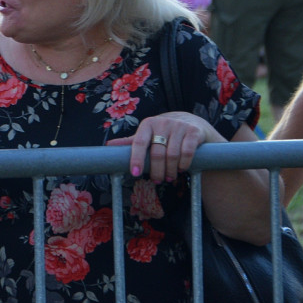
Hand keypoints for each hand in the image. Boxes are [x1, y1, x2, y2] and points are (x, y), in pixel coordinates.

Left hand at [106, 111, 220, 181]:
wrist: (192, 123)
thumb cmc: (165, 132)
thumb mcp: (148, 134)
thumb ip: (131, 141)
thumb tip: (108, 146)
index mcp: (148, 123)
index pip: (139, 142)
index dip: (136, 159)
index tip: (135, 173)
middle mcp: (163, 122)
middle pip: (157, 153)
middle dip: (156, 170)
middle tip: (157, 180)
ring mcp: (179, 126)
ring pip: (172, 155)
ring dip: (170, 171)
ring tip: (169, 177)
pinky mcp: (194, 132)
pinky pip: (187, 152)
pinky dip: (183, 164)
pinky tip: (181, 169)